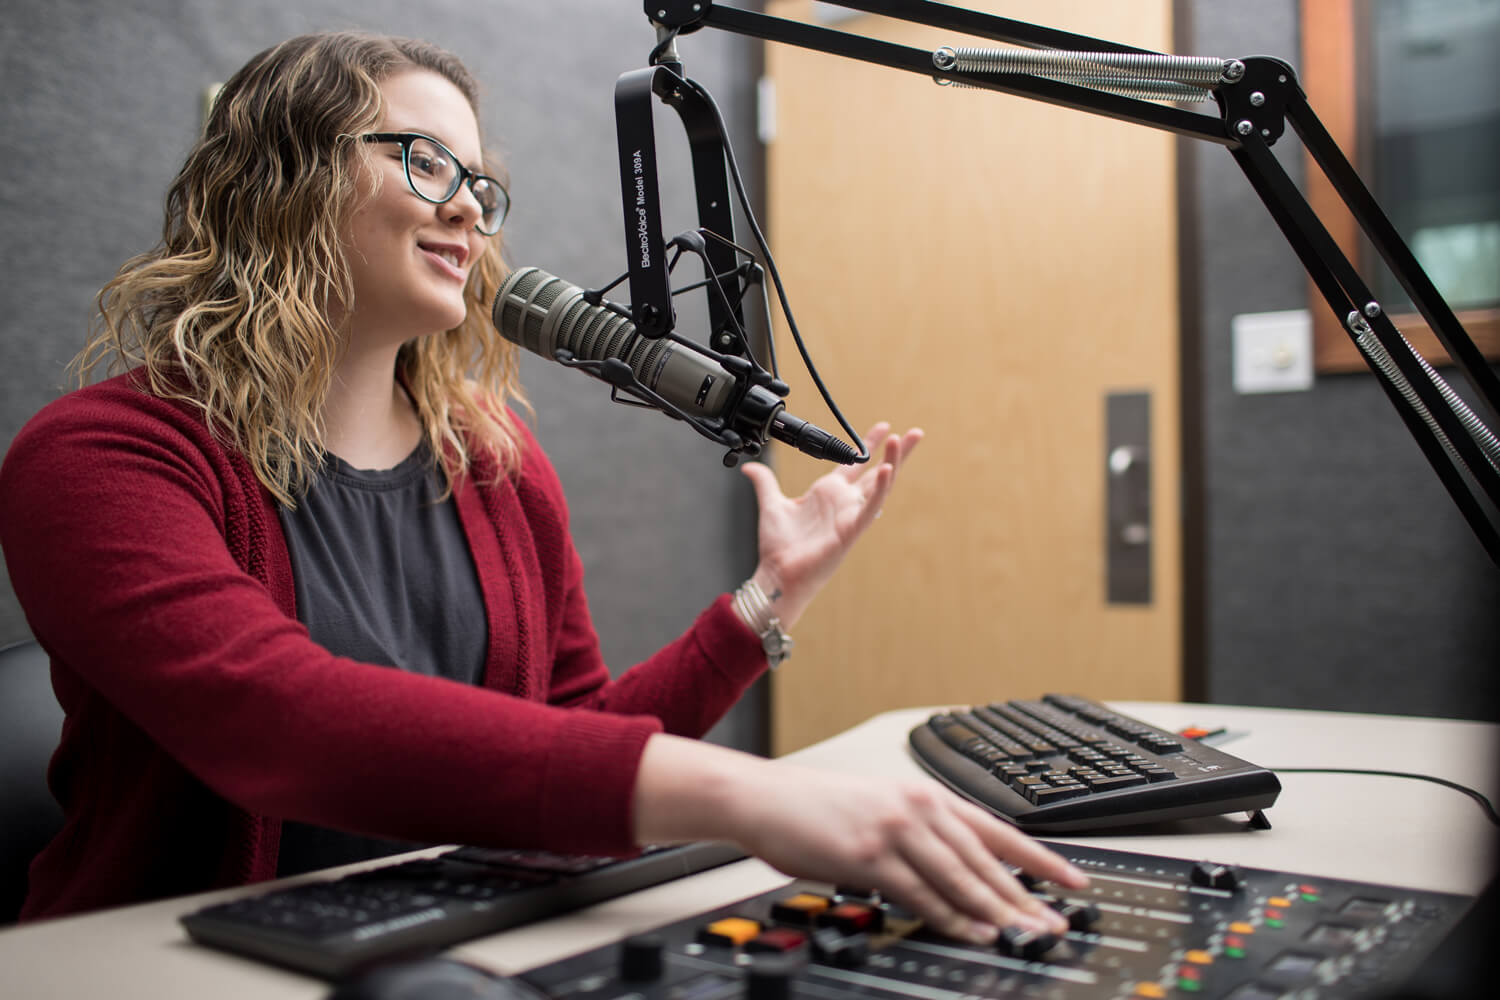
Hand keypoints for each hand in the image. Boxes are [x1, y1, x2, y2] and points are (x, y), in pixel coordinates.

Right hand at [634, 736, 1087, 943]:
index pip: (996, 829)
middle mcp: (918, 808)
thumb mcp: (878, 808)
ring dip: (999, 909)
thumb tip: (956, 871)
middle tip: (1057, 921)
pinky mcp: (871, 856)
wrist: (765, 797)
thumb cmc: (814, 806)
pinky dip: (953, 916)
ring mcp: (896, 830)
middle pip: (986, 858)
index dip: (1039, 857)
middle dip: (1027, 894)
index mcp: (924, 795)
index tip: (1072, 878)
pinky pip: (922, 893)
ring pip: (962, 876)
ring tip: (1028, 932)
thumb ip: (919, 834)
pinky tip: (974, 930)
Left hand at [741, 422, 921, 626]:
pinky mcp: (851, 530)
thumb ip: (765, 483)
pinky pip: (871, 507)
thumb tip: (749, 467)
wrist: (777, 573)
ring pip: (880, 485)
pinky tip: (887, 469)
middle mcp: (843, 502)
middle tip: (916, 433)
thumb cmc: (779, 547)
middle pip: (878, 471)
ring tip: (903, 441)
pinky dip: (880, 488)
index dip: (870, 444)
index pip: (855, 464)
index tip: (885, 427)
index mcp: (828, 493)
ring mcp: (851, 515)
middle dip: (897, 452)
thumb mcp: (771, 504)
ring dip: (893, 463)